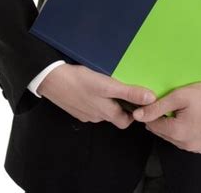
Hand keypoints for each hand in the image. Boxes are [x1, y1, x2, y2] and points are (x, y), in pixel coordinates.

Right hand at [37, 63, 156, 128]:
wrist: (50, 79)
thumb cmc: (79, 81)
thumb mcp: (107, 85)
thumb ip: (128, 93)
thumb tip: (150, 99)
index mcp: (105, 113)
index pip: (126, 121)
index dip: (134, 113)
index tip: (140, 100)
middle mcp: (96, 116)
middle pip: (114, 115)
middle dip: (122, 104)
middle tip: (126, 88)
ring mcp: (84, 113)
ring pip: (102, 110)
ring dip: (108, 100)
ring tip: (110, 84)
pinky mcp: (75, 106)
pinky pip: (90, 105)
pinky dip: (95, 97)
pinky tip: (93, 85)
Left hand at [131, 82, 200, 152]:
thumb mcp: (180, 95)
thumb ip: (157, 106)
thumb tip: (138, 115)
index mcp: (178, 133)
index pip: (152, 124)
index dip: (150, 111)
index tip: (152, 101)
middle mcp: (186, 145)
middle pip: (163, 131)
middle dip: (162, 118)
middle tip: (169, 102)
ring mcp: (197, 148)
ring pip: (175, 137)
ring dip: (174, 124)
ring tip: (183, 108)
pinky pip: (188, 139)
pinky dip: (186, 129)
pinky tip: (193, 116)